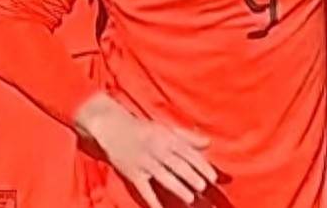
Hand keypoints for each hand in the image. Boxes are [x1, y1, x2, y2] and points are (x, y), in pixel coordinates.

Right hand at [75, 93, 214, 207]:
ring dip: (177, 187)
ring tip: (190, 198)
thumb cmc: (144, 129)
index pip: (188, 153)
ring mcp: (144, 162)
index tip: (213, 177)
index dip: (202, 165)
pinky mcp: (132, 173)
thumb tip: (209, 143)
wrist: (112, 127)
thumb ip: (188, 137)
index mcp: (168, 138)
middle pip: (177, 164)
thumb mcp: (167, 129)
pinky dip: (151, 199)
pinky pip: (143, 188)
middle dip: (191, 176)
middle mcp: (157, 149)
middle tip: (203, 187)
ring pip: (163, 176)